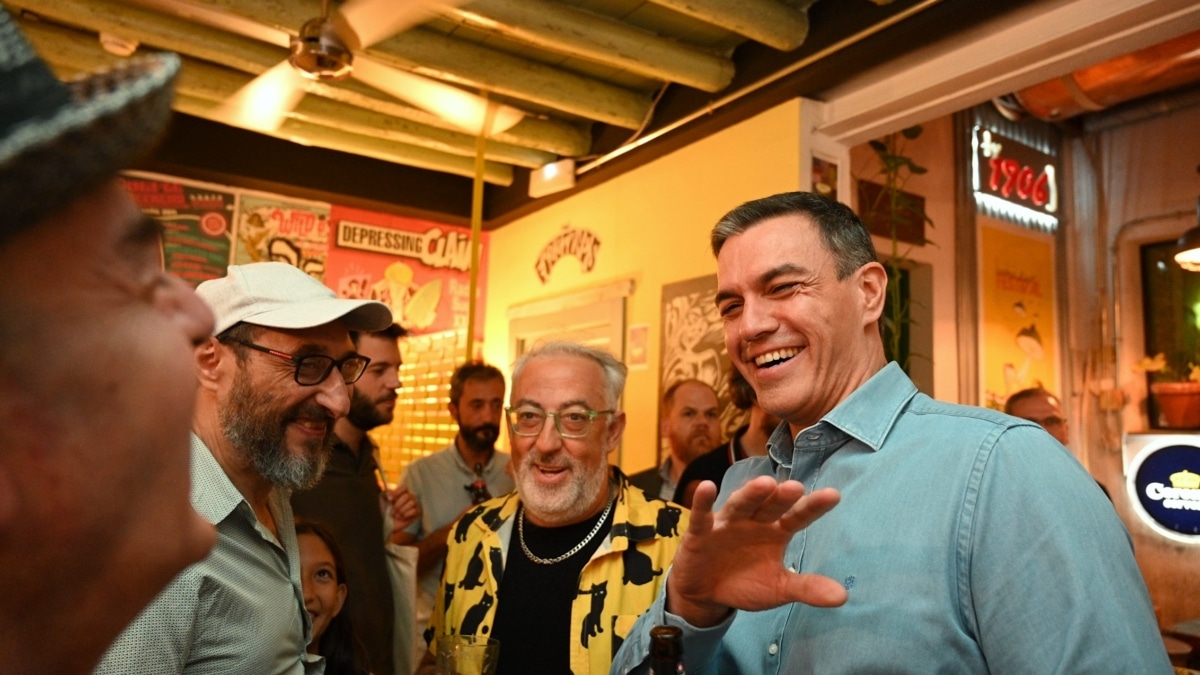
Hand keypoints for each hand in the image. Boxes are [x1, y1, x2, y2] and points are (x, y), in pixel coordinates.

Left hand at [386, 485, 420, 533]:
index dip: (397, 493)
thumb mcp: (382, 500)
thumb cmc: (386, 511)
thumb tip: (389, 493)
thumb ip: (385, 493)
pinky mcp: (417, 512)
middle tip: (392, 511)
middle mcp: (410, 496)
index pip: (404, 487)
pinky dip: (406, 515)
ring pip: (411, 503)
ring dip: (401, 511)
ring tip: (397, 515)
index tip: (390, 499)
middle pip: (407, 496)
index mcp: (402, 492)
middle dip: (398, 505)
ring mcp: (415, 504)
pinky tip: (402, 518)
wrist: (388, 524)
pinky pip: (414, 511)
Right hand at [666, 476, 846, 626]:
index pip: (798, 517)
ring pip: (741, 505)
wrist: (707, 592)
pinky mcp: (701, 532)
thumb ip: (807, 588)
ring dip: (750, 494)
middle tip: (795, 487)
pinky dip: (703, 502)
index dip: (814, 507)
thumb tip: (842, 597)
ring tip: (764, 484)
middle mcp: (755, 521)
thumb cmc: (746, 582)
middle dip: (782, 497)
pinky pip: (702, 516)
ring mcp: (728, 524)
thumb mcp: (778, 588)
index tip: (834, 495)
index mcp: (777, 532)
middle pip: (770, 506)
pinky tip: (705, 487)